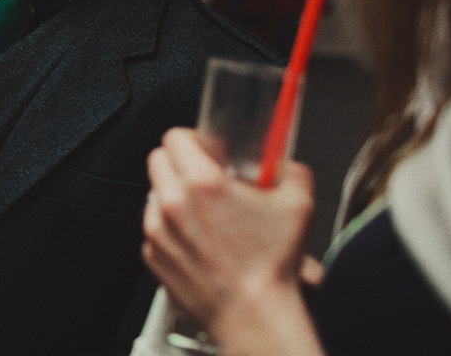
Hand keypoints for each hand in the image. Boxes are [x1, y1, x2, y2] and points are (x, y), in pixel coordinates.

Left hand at [142, 128, 315, 344]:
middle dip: (180, 162)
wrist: (254, 315)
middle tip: (202, 175)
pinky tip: (197, 238)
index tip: (206, 148)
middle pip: (158, 159)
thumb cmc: (272, 267)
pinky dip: (169, 227)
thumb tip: (285, 165)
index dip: (193, 138)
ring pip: (154, 193)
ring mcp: (157, 230)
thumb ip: (291, 172)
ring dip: (173, 194)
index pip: (176, 136)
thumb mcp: (298, 205)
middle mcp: (173, 203)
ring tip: (203, 211)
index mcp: (203, 183)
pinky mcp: (152, 254)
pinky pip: (153, 227)